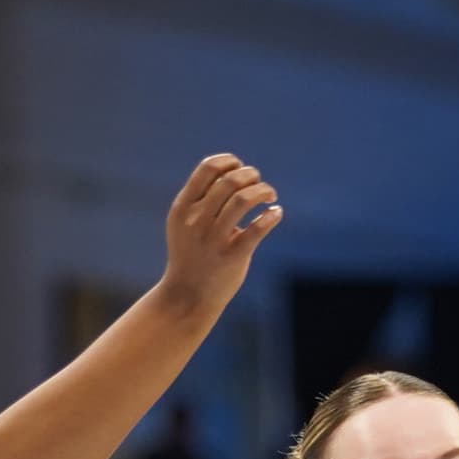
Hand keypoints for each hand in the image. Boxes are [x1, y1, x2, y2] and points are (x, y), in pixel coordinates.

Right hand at [154, 154, 281, 316]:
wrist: (186, 297)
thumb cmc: (191, 255)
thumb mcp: (185, 224)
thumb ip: (202, 200)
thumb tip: (235, 174)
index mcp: (183, 208)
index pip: (208, 168)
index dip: (229, 161)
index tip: (240, 167)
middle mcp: (196, 220)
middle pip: (230, 181)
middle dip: (250, 175)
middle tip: (258, 183)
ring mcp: (214, 239)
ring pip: (243, 199)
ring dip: (263, 191)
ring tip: (269, 196)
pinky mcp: (232, 256)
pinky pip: (258, 228)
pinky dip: (272, 216)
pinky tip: (275, 214)